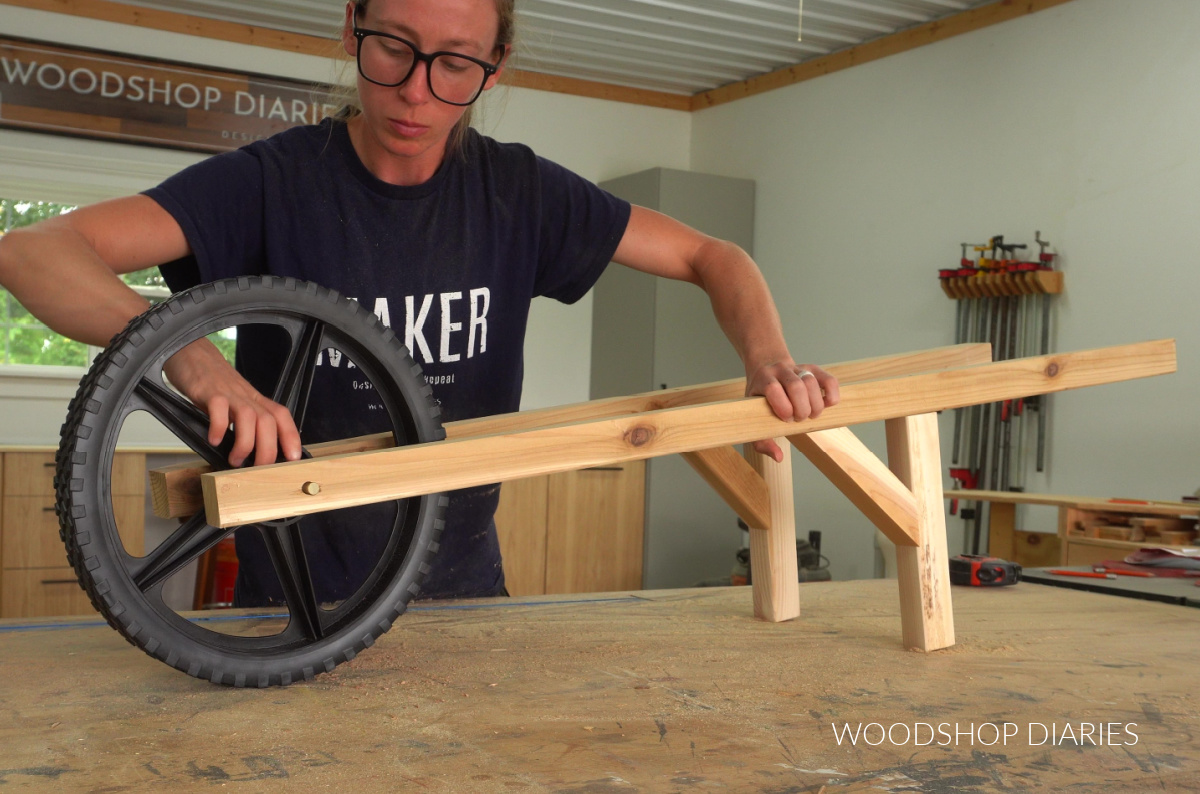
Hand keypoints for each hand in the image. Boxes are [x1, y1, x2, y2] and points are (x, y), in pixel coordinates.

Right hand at [163, 339, 302, 467]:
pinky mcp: (208, 391)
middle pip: (268, 422)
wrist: (193, 354)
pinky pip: (218, 409)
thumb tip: (249, 454)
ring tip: (235, 460)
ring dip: (245, 444)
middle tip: (258, 469)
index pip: (281, 416)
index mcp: (255, 400)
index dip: (291, 436)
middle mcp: (246, 397)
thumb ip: (244, 423)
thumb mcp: (235, 402)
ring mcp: (229, 394)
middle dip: (268, 449)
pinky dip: (219, 427)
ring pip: (249, 417)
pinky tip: (214, 440)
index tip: (293, 458)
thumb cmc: (214, 383)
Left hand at [746, 360, 840, 461]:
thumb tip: (778, 457)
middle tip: (799, 419)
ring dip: (815, 404)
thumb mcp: (753, 417)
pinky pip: (828, 379)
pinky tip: (827, 404)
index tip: (786, 419)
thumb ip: (761, 440)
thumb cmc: (760, 399)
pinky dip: (832, 394)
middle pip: (796, 386)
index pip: (773, 389)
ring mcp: (798, 368)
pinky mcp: (814, 369)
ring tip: (811, 415)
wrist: (765, 368)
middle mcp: (780, 370)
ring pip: (812, 382)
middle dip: (802, 409)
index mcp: (763, 380)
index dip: (783, 407)